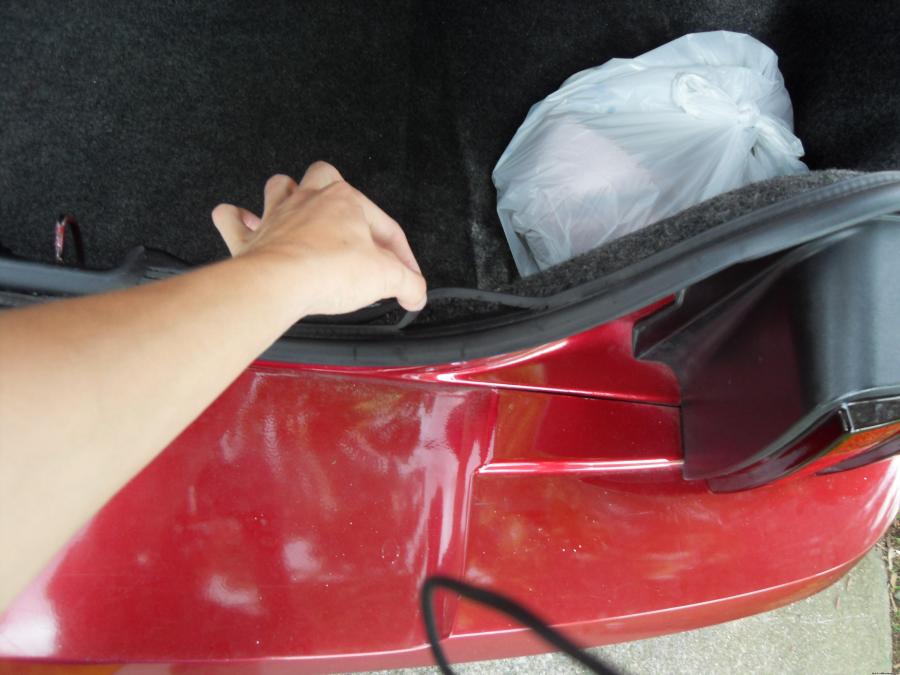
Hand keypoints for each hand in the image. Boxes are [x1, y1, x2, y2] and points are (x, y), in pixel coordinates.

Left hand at [211, 162, 426, 316]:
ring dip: (286, 195)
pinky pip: (232, 221)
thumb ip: (407, 282)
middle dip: (334, 189)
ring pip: (279, 187)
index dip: (400, 252)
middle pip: (323, 176)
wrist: (279, 283)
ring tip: (295, 206)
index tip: (405, 276)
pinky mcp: (249, 240)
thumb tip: (416, 291)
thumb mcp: (385, 278)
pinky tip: (238, 219)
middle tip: (344, 210)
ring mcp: (276, 217)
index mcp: (345, 202)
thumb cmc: (327, 271)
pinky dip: (233, 219)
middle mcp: (308, 201)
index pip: (384, 225)